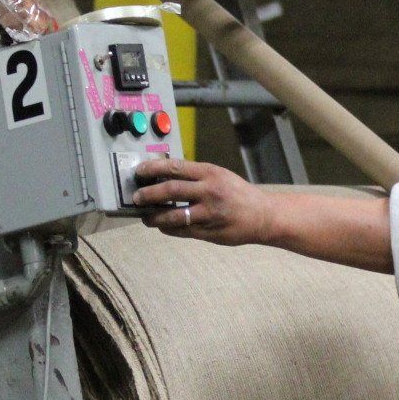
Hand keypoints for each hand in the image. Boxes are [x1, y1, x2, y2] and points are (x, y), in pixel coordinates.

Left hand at [132, 158, 278, 245]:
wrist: (262, 216)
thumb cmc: (238, 193)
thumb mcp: (219, 176)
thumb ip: (195, 176)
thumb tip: (163, 176)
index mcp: (210, 173)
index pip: (175, 167)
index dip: (153, 169)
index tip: (139, 172)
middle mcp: (209, 192)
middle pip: (170, 190)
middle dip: (148, 194)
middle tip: (136, 197)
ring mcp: (208, 214)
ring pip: (173, 216)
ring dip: (154, 217)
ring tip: (145, 216)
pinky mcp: (209, 232)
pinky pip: (181, 231)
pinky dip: (168, 228)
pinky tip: (162, 225)